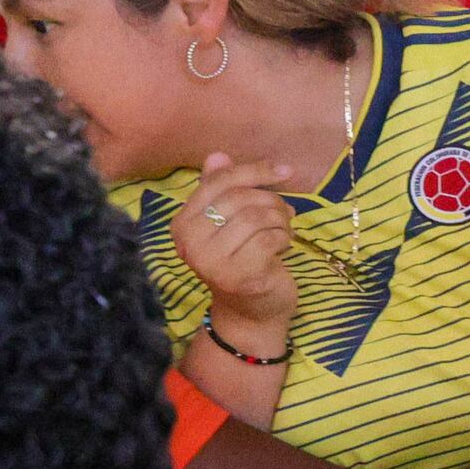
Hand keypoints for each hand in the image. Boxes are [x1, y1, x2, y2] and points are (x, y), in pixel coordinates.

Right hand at [172, 154, 301, 350]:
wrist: (250, 313)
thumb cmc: (241, 259)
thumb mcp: (230, 223)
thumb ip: (221, 190)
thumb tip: (216, 156)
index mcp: (182, 224)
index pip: (218, 182)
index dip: (254, 171)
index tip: (284, 171)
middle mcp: (189, 242)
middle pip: (239, 197)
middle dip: (272, 200)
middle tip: (286, 213)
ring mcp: (211, 262)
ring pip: (256, 217)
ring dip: (280, 220)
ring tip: (284, 230)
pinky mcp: (238, 276)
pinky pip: (269, 238)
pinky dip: (284, 238)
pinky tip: (283, 247)